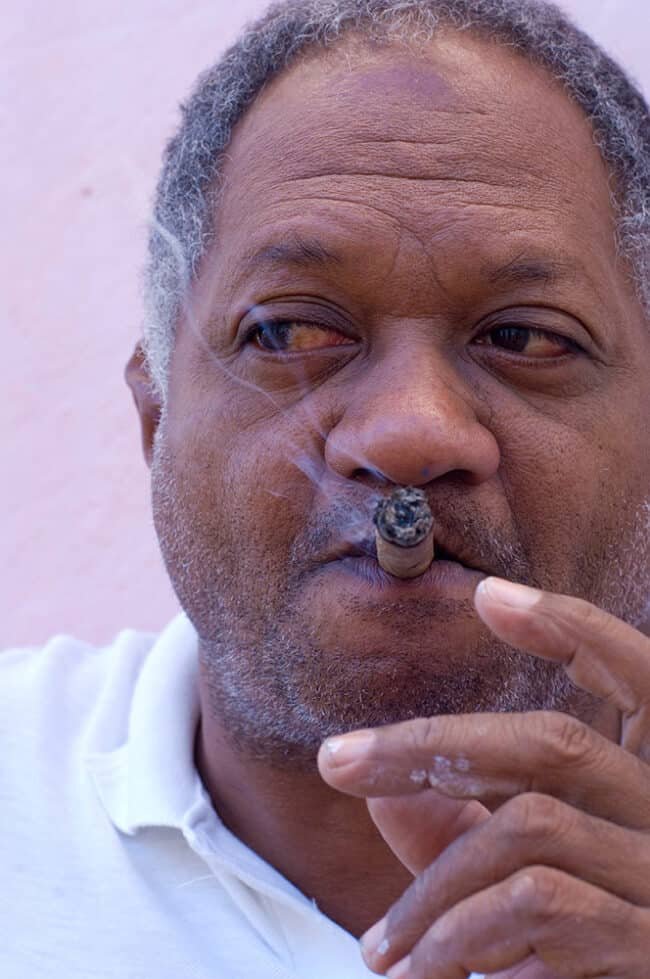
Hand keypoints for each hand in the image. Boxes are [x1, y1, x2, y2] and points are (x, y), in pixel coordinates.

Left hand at [317, 577, 649, 977]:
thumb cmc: (566, 966)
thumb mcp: (507, 894)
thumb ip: (457, 839)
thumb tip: (383, 789)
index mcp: (649, 789)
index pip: (640, 679)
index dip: (576, 630)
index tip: (489, 597)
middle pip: (556, 742)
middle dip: (432, 744)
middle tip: (336, 762)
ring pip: (530, 824)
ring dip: (434, 884)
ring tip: (384, 947)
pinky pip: (538, 900)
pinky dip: (461, 933)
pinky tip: (424, 971)